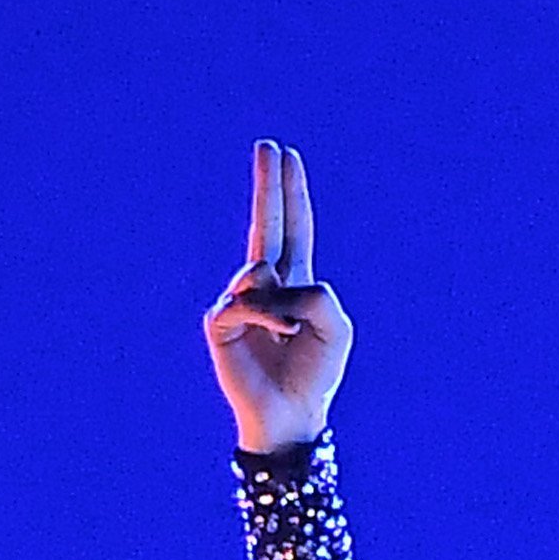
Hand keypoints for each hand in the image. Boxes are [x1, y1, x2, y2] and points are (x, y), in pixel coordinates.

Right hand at [206, 139, 352, 451]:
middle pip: (267, 223)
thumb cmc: (316, 374)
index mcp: (298, 282)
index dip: (292, 192)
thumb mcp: (336, 326)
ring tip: (289, 333)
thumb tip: (271, 279)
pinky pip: (244, 301)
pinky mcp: (222, 323)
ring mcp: (242, 302)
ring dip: (280, 300)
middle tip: (266, 144)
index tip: (288, 156)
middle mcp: (268, 285)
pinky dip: (264, 315)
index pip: (295, 227)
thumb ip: (316, 292)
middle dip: (268, 184)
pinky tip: (275, 334)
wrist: (290, 415)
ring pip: (260, 270)